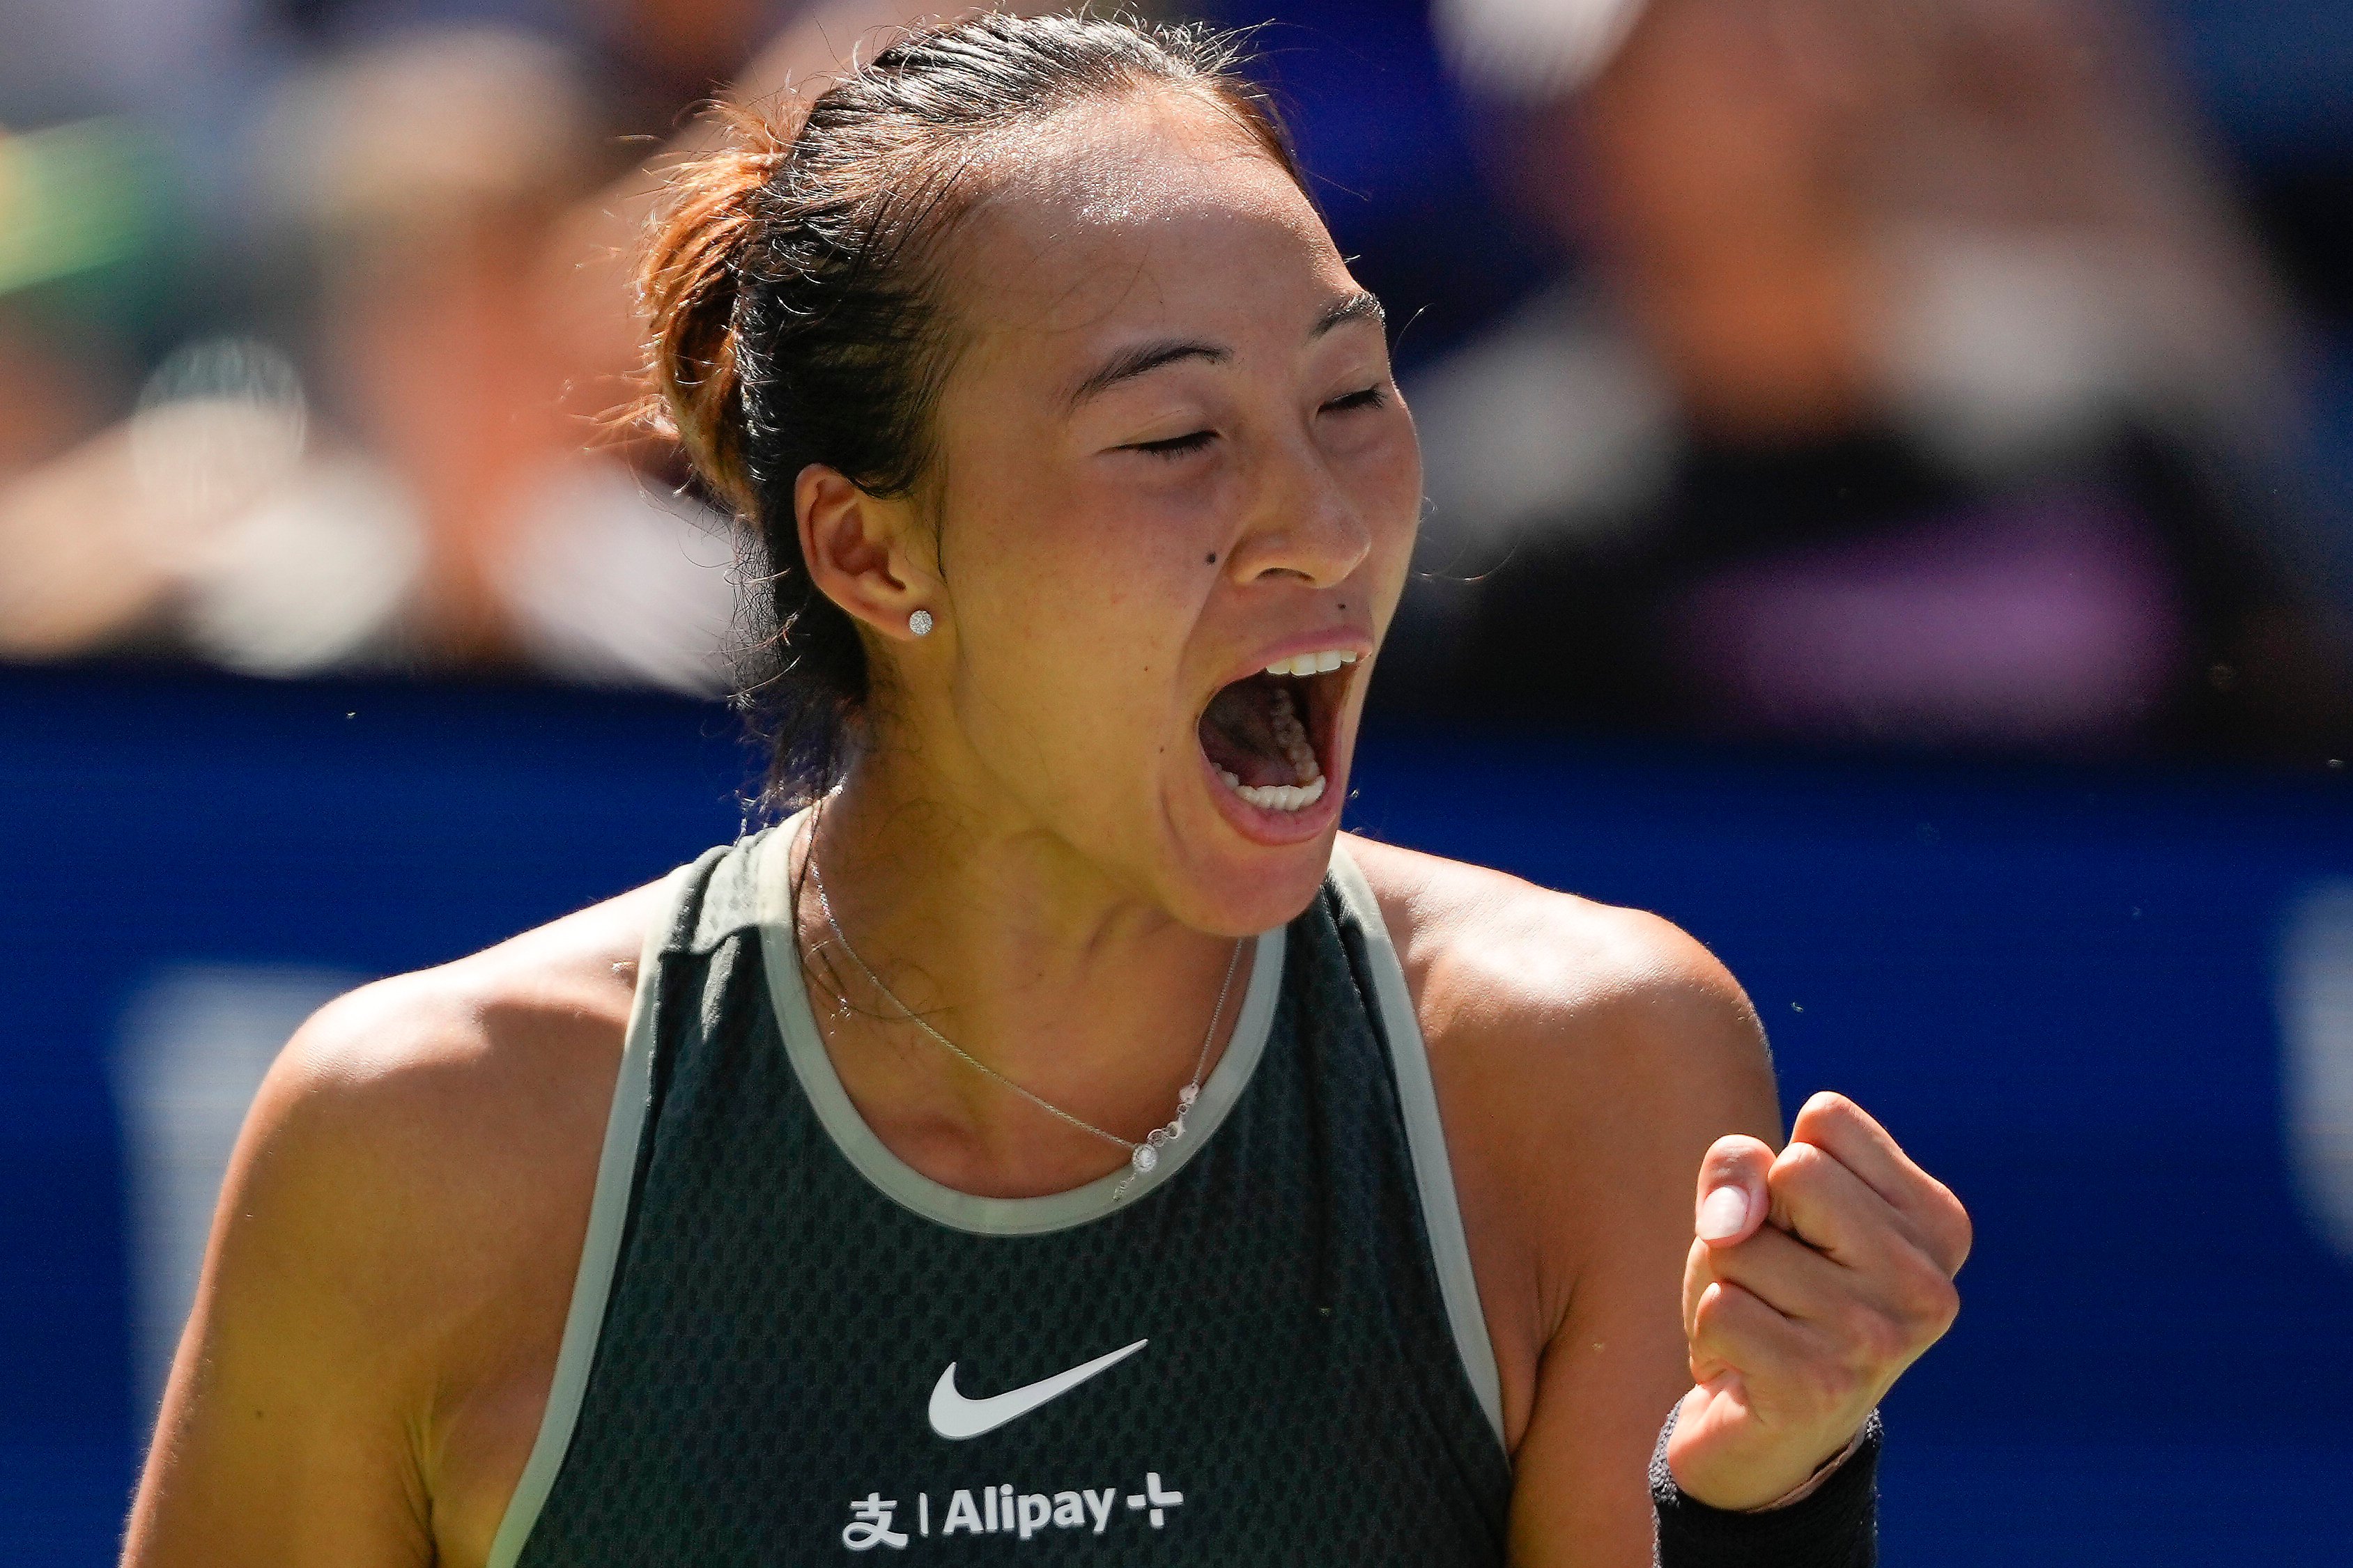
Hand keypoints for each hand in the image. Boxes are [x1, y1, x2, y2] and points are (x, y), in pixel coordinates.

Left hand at [1665, 1091, 1970, 1509]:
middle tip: (1778, 1284)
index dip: (1787, 1169)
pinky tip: (1749, 1367)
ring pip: (1742, 1244)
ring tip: (1765, 1327)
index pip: (1828, 1119)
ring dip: (1728, 1283)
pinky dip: (1711, 1334)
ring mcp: (1881, 1338)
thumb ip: (1738, 1166)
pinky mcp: (1821, 1386)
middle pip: (1792, 1171)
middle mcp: (1929, 1282)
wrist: (1765, 1434)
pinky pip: (1719, 1308)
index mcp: (1938, 1223)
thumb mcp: (1757, 1205)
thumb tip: (1730, 1220)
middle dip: (1757, 1222)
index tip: (1807, 1232)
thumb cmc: (1769, 1295)